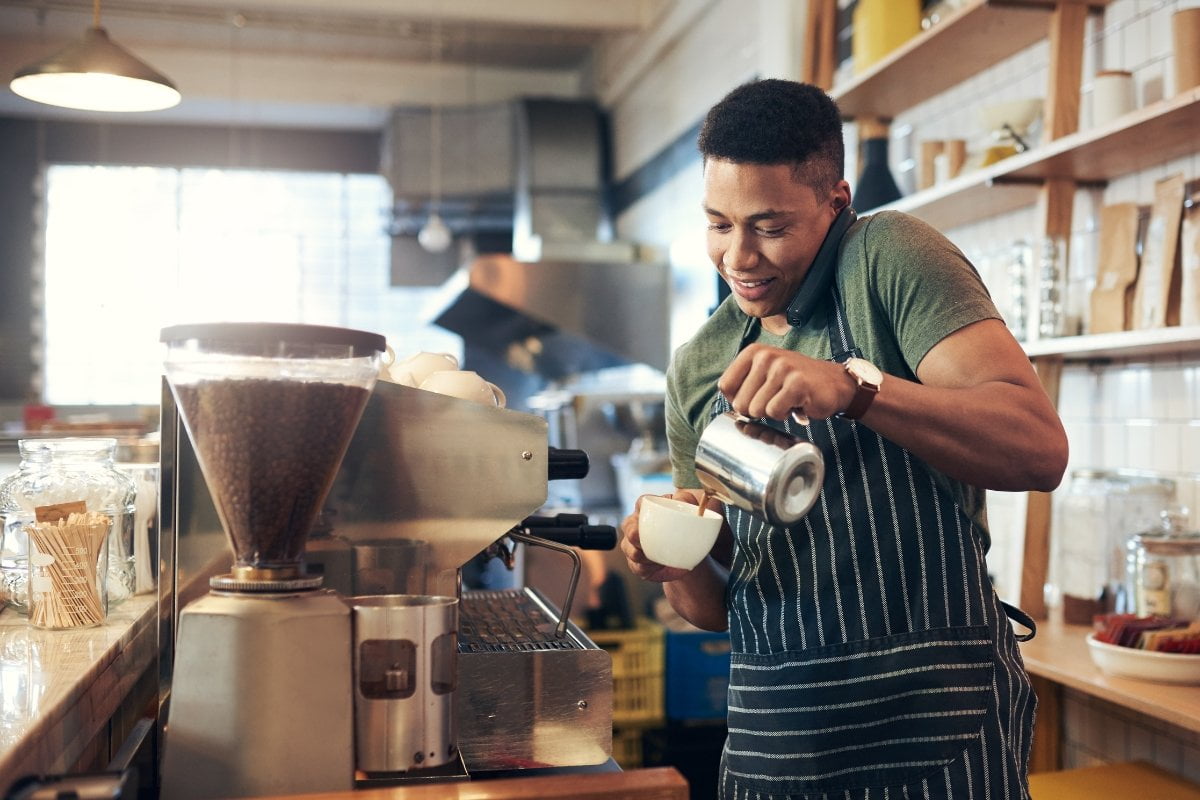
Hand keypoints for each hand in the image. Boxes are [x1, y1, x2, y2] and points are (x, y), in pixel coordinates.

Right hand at [619, 491, 708, 582]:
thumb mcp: (692, 508)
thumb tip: (689, 502)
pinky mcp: (638, 563)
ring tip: (654, 557)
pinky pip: (636, 566)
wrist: (692, 553)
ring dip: (639, 554)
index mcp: (648, 509)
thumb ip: (688, 500)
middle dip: (633, 534)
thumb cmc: (688, 525)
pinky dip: (646, 567)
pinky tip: (656, 566)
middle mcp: (636, 525)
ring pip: (628, 548)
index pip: (641, 503)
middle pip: (628, 527)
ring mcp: (634, 545)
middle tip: (643, 539)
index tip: (649, 513)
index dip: (642, 508)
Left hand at [718, 343, 853, 421]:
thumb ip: (743, 384)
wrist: (834, 383)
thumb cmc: (795, 382)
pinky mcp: (796, 384)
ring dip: (772, 412)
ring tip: (786, 400)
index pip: (725, 386)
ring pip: (756, 409)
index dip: (738, 400)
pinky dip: (785, 414)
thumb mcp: (765, 374)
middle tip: (776, 399)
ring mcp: (782, 368)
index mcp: (753, 352)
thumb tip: (729, 406)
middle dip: (757, 409)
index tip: (756, 397)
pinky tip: (796, 404)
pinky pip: (774, 412)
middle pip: (740, 402)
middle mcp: (766, 356)